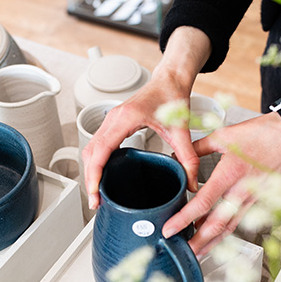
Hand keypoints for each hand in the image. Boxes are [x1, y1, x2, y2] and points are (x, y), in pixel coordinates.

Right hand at [82, 77, 199, 209]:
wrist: (170, 80)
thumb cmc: (172, 95)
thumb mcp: (181, 130)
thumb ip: (188, 157)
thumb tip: (190, 182)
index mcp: (125, 119)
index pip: (100, 150)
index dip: (94, 174)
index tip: (95, 192)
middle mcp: (113, 119)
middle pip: (90, 153)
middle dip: (90, 178)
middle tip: (95, 201)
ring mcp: (111, 120)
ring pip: (91, 149)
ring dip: (91, 171)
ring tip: (97, 193)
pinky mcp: (113, 124)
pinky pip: (97, 145)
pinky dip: (96, 162)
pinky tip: (104, 175)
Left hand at [162, 112, 280, 255]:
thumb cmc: (263, 133)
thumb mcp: (224, 135)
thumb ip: (199, 148)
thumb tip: (179, 156)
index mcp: (230, 173)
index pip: (203, 203)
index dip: (184, 219)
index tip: (170, 229)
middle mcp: (242, 190)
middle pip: (217, 224)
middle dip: (199, 241)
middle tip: (184, 250)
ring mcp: (252, 197)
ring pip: (230, 226)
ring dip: (213, 241)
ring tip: (198, 250)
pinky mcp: (259, 199)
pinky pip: (240, 219)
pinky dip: (226, 230)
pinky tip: (216, 234)